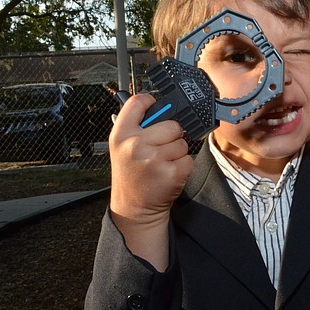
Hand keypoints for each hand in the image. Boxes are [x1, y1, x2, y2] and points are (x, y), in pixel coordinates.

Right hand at [108, 92, 193, 268]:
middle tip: (159, 150)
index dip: (150, 101)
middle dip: (171, 136)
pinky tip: (169, 173)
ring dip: (177, 153)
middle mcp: (135, 145)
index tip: (154, 104)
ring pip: (182, 143)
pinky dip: (183, 166)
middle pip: (172, 124)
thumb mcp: (122, 148)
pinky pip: (189, 158)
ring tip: (162, 164)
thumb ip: (137, 127)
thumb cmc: (131, 175)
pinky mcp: (171, 173)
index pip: (137, 102)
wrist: (134, 208)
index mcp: (121, 135)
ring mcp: (154, 159)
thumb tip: (158, 105)